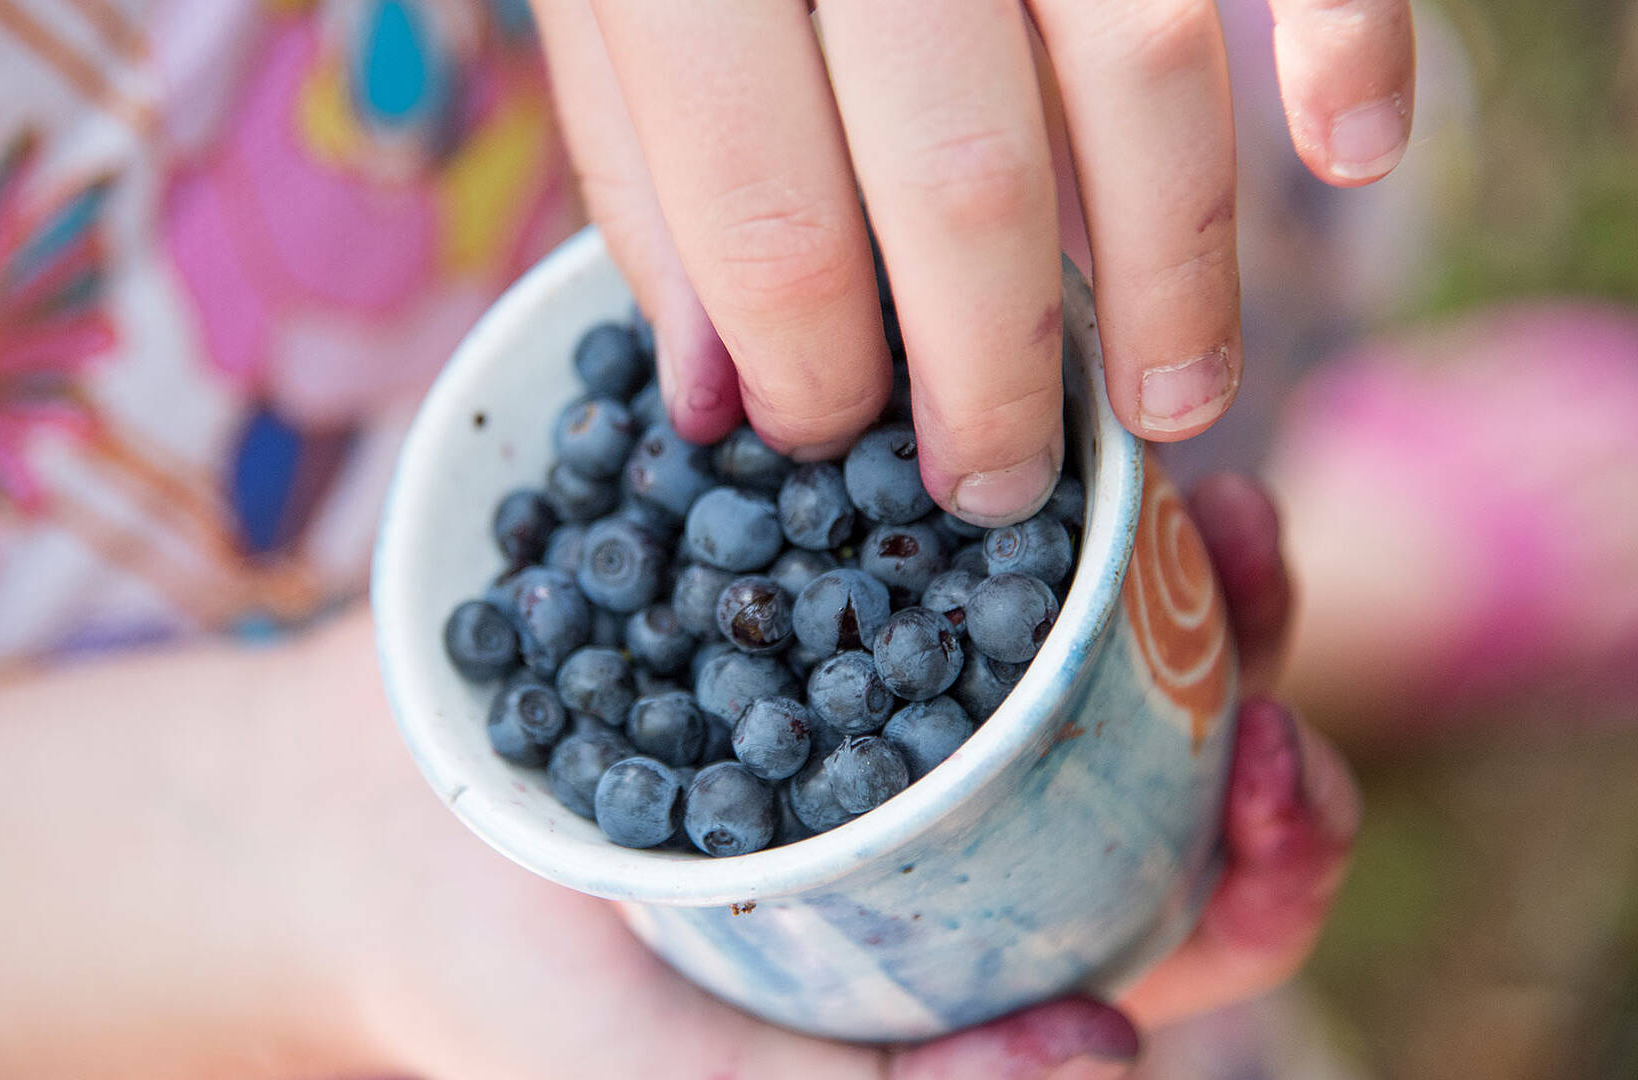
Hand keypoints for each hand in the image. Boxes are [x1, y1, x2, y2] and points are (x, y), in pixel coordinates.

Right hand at [347, 474, 1357, 1077]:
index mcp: (981, 952)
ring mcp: (891, 694)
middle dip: (1239, 654)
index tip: (1276, 763)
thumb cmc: (527, 1007)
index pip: (1189, 917)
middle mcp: (966, 819)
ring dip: (1156, 550)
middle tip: (1256, 555)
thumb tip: (1113, 1052)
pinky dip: (989, 479)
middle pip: (1163, 743)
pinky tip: (1006, 417)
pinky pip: (933, 533)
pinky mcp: (811, 591)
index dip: (1269, 851)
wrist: (362, 847)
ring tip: (1192, 478)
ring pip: (1079, 624)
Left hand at [530, 0, 1414, 525]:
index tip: (828, 439)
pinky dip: (1349, 38)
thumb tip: (716, 393)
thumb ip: (652, 159)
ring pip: (1142, 79)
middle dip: (988, 377)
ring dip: (1172, 274)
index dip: (805, 368)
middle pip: (957, 178)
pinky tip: (1351, 159)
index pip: (765, 209)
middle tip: (997, 486)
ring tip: (1171, 412)